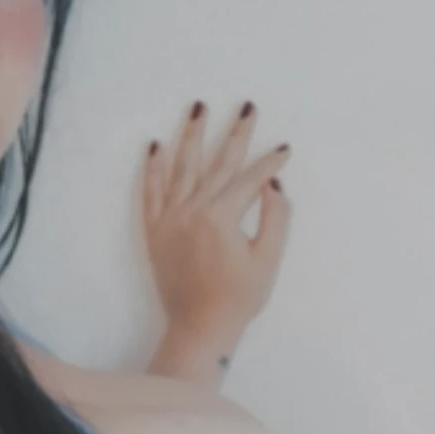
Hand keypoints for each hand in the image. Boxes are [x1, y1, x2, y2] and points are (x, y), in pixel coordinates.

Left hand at [142, 99, 292, 359]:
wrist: (198, 327)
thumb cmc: (238, 299)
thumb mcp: (268, 261)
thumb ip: (276, 218)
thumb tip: (273, 183)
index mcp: (222, 218)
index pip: (250, 179)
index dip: (270, 163)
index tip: (284, 149)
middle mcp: (192, 211)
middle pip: (217, 164)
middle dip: (235, 133)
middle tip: (246, 106)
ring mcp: (170, 219)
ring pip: (181, 169)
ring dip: (191, 136)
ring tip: (198, 108)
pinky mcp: (154, 231)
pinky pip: (151, 192)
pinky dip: (153, 169)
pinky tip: (156, 146)